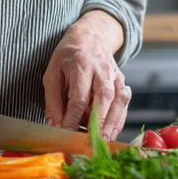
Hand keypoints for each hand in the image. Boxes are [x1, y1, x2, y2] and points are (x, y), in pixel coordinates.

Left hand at [43, 10, 130, 140]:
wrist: (90, 36)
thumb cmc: (68, 56)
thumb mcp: (52, 73)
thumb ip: (53, 100)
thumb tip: (54, 124)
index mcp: (82, 65)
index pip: (79, 97)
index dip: (73, 119)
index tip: (66, 134)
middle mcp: (102, 70)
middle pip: (104, 99)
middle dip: (98, 123)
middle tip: (91, 142)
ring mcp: (115, 75)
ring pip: (119, 102)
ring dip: (112, 123)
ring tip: (104, 140)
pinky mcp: (122, 81)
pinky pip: (124, 102)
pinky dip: (120, 119)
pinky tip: (111, 131)